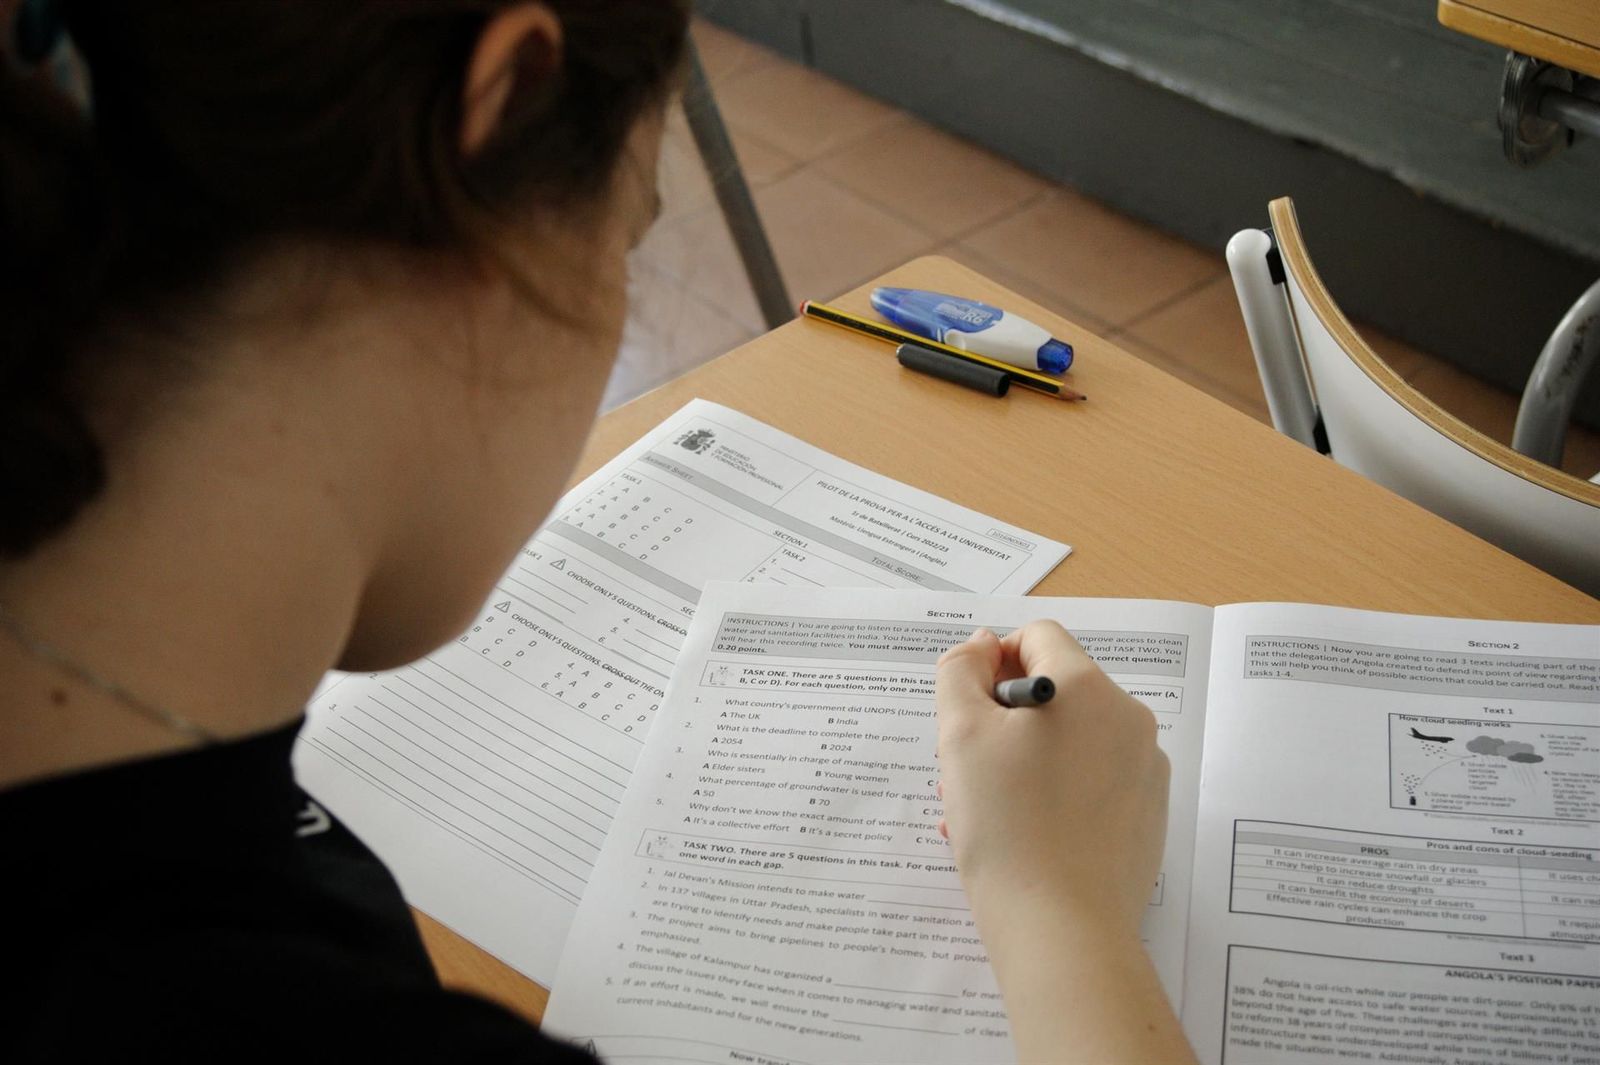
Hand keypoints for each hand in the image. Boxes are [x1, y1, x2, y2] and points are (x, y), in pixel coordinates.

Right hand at [935, 621, 1169, 940]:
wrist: (1062, 931)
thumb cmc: (1008, 829)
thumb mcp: (960, 736)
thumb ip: (961, 672)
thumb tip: (981, 645)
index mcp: (1088, 689)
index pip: (1038, 638)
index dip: (993, 663)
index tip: (967, 712)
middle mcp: (1129, 720)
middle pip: (1056, 692)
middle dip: (1004, 720)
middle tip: (967, 771)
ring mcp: (1145, 771)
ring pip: (1071, 740)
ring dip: (1023, 760)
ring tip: (985, 812)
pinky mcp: (1147, 817)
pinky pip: (1092, 784)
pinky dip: (1054, 795)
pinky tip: (1021, 836)